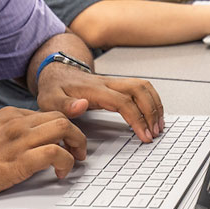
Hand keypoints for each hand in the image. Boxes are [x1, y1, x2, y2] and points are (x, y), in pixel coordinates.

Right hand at [0, 106, 86, 200]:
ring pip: (63, 128)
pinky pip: (54, 153)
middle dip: (77, 133)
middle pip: (61, 116)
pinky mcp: (18, 161)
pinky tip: (61, 172)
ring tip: (75, 160)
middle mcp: (17, 123)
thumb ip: (10, 132)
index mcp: (10, 115)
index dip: (64, 125)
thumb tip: (28, 140)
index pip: (48, 112)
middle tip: (79, 149)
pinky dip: (65, 162)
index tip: (69, 138)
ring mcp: (18, 141)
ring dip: (77, 145)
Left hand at [37, 66, 164, 142]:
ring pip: (143, 87)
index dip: (137, 118)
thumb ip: (65, 105)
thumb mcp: (50, 100)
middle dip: (151, 112)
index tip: (144, 135)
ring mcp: (114, 83)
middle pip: (139, 90)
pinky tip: (153, 115)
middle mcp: (108, 83)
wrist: (56, 73)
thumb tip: (82, 105)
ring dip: (155, 105)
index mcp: (94, 89)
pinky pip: (141, 88)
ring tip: (158, 125)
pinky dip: (151, 100)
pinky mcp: (117, 85)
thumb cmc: (55, 88)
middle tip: (155, 132)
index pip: (123, 102)